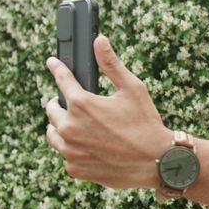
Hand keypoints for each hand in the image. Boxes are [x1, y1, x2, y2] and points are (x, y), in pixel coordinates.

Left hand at [45, 35, 170, 188]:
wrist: (156, 162)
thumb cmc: (146, 123)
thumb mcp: (132, 88)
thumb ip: (111, 64)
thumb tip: (99, 40)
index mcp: (81, 104)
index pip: (61, 79)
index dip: (57, 68)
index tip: (53, 63)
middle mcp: (70, 127)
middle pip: (52, 109)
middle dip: (61, 103)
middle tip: (75, 104)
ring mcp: (70, 150)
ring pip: (53, 134)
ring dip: (62, 127)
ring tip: (77, 126)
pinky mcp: (74, 168)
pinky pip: (66, 155)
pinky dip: (73, 150)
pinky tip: (88, 147)